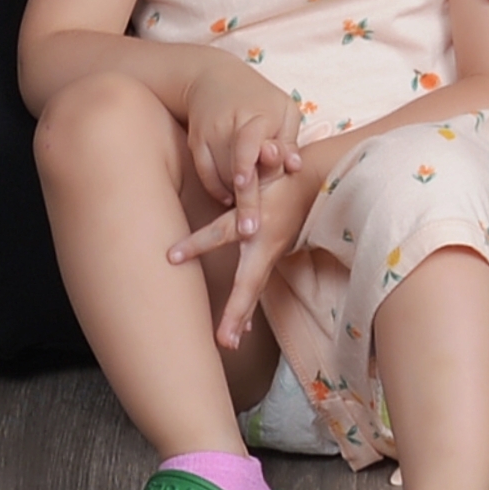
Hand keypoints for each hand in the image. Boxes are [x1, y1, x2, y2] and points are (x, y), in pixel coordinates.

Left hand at [174, 148, 324, 349]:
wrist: (317, 185)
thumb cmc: (287, 173)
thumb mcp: (274, 166)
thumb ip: (266, 161)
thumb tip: (267, 146)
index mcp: (260, 221)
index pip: (223, 233)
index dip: (198, 243)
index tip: (171, 256)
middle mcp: (265, 245)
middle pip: (248, 284)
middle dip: (236, 312)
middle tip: (224, 339)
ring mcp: (270, 256)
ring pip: (253, 293)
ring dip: (241, 320)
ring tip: (228, 343)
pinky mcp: (269, 261)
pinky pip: (256, 291)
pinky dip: (247, 312)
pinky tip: (239, 332)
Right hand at [184, 76, 303, 222]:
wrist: (212, 77)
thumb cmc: (260, 97)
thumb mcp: (284, 109)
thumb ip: (289, 140)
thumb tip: (294, 167)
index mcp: (255, 115)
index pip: (249, 142)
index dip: (246, 163)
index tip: (246, 184)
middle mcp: (228, 125)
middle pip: (235, 168)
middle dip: (244, 200)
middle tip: (249, 230)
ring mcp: (209, 135)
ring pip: (220, 175)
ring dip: (234, 198)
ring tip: (248, 220)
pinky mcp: (195, 143)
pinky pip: (205, 174)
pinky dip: (217, 190)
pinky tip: (230, 200)